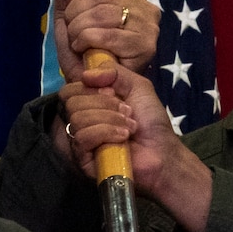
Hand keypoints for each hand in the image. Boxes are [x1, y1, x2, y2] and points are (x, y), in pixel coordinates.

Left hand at [55, 0, 160, 76]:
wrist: (93, 89)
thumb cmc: (84, 54)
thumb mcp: (69, 20)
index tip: (72, 15)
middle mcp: (145, 7)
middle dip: (76, 13)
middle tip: (72, 32)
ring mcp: (148, 27)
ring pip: (103, 13)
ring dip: (79, 28)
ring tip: (77, 41)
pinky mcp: (145, 47)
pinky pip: (108, 34)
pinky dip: (87, 40)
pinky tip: (83, 49)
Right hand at [59, 64, 213, 231]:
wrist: (163, 153)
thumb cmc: (151, 122)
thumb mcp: (137, 86)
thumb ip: (115, 72)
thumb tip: (86, 75)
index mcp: (88, 104)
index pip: (69, 90)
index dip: (90, 88)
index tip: (114, 94)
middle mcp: (79, 122)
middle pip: (71, 102)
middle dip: (104, 104)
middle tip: (127, 112)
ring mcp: (78, 142)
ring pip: (77, 119)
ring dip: (109, 119)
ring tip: (129, 127)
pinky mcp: (82, 160)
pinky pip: (82, 137)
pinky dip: (105, 133)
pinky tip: (123, 137)